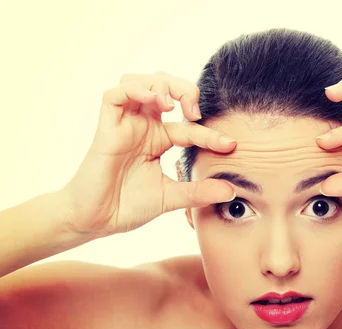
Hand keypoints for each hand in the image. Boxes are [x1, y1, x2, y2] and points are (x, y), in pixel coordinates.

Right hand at [60, 72, 236, 236]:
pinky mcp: (107, 127)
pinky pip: (116, 95)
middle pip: (164, 88)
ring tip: (171, 106)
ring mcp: (125, 125)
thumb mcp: (172, 197)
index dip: (211, 133)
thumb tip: (232, 191)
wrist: (98, 221)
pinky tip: (153, 102)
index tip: (230, 145)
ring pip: (140, 82)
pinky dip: (136, 90)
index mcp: (159, 141)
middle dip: (184, 89)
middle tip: (193, 111)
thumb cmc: (129, 206)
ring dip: (160, 85)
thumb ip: (199, 192)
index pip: (190, 127)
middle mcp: (143, 127)